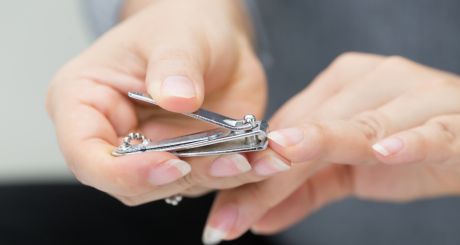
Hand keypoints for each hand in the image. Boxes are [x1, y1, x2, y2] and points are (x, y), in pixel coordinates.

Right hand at [46, 0, 269, 205]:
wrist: (212, 37)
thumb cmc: (179, 27)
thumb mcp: (176, 35)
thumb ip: (173, 65)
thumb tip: (177, 98)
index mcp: (85, 103)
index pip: (86, 156)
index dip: (123, 172)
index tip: (171, 163)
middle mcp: (115, 136)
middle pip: (132, 183)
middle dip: (181, 176)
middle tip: (227, 159)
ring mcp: (152, 153)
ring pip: (176, 185)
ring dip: (217, 176)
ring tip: (254, 158)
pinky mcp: (187, 159)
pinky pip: (209, 177)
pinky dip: (240, 172)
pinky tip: (266, 158)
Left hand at [203, 52, 459, 242]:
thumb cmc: (409, 146)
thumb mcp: (348, 171)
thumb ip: (303, 191)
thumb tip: (258, 219)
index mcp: (342, 86)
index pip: (289, 127)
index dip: (255, 163)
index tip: (224, 201)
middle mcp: (373, 81)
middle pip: (313, 127)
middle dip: (273, 170)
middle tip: (235, 209)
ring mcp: (413, 96)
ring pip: (360, 124)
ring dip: (323, 144)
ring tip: (284, 158)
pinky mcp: (451, 118)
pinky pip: (427, 128)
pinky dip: (408, 139)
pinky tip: (385, 151)